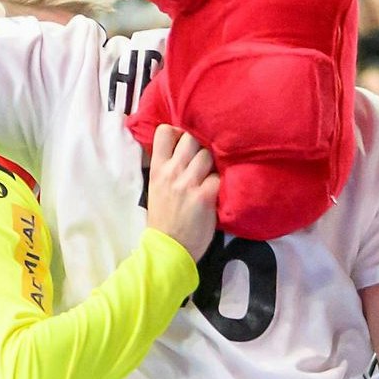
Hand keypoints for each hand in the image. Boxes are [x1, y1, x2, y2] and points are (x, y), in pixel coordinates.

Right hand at [142, 125, 218, 256]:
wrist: (168, 248)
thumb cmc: (164, 219)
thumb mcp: (157, 188)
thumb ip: (168, 168)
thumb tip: (181, 149)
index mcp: (158, 169)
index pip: (164, 132)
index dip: (178, 131)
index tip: (184, 140)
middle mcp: (172, 172)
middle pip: (191, 138)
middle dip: (201, 144)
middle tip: (204, 157)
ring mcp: (188, 183)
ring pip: (207, 154)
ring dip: (213, 163)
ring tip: (212, 174)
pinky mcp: (205, 195)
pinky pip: (219, 176)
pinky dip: (221, 181)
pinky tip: (219, 189)